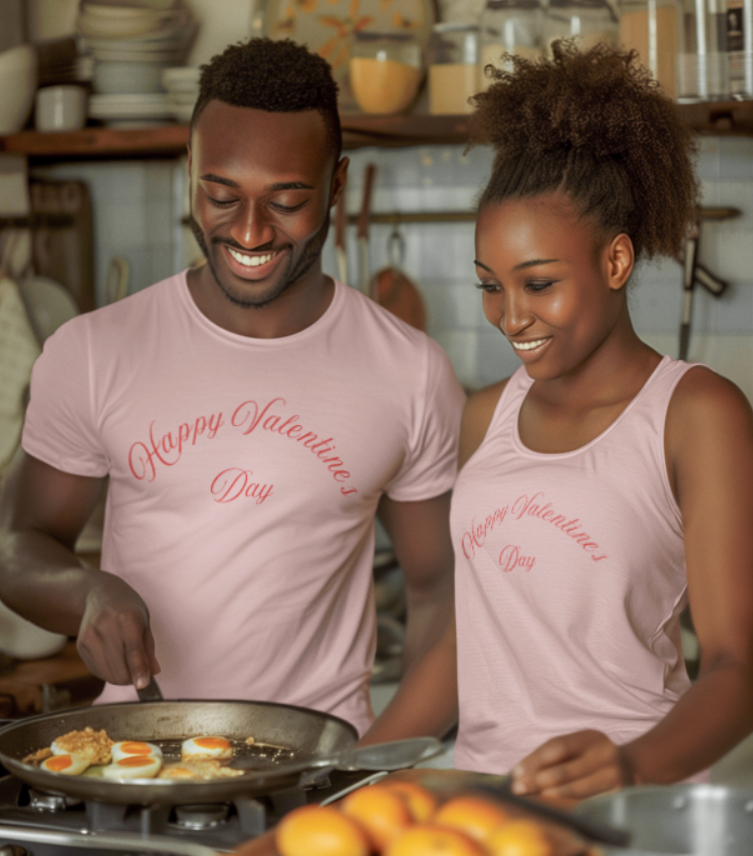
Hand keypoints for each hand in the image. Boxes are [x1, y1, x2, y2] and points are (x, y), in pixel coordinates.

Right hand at [76, 574, 160, 690]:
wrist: (101, 595)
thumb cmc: (128, 609)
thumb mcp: (145, 622)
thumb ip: (149, 649)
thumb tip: (154, 672)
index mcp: (128, 619)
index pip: (133, 650)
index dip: (139, 670)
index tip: (143, 685)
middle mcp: (106, 628)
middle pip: (120, 669)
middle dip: (133, 677)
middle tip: (140, 670)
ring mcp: (90, 637)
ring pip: (108, 674)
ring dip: (121, 677)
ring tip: (126, 661)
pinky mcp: (81, 646)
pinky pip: (97, 671)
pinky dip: (109, 672)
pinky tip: (113, 657)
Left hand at [510, 730, 634, 799]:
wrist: (633, 770)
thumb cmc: (592, 759)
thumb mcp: (578, 748)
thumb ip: (551, 756)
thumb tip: (520, 772)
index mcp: (591, 737)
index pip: (558, 747)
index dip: (535, 760)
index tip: (516, 772)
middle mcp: (605, 753)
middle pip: (566, 769)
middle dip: (538, 780)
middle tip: (518, 789)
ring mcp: (615, 775)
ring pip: (578, 789)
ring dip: (552, 796)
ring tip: (534, 798)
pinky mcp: (620, 797)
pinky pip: (589, 803)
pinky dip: (570, 807)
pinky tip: (557, 810)